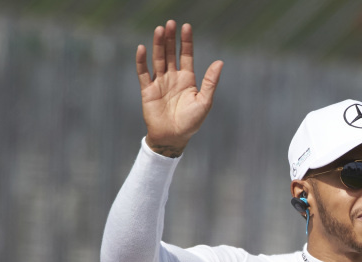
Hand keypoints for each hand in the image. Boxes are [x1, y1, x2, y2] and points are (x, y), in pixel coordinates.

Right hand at [135, 21, 222, 156]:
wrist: (173, 138)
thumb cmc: (191, 122)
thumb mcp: (204, 102)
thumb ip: (210, 82)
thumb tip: (220, 62)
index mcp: (187, 79)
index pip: (186, 55)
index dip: (186, 41)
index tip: (186, 27)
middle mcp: (172, 77)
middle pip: (170, 53)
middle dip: (170, 38)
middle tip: (170, 23)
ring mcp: (160, 82)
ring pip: (158, 59)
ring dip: (158, 45)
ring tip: (159, 30)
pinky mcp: (148, 90)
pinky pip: (143, 73)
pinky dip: (142, 61)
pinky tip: (142, 48)